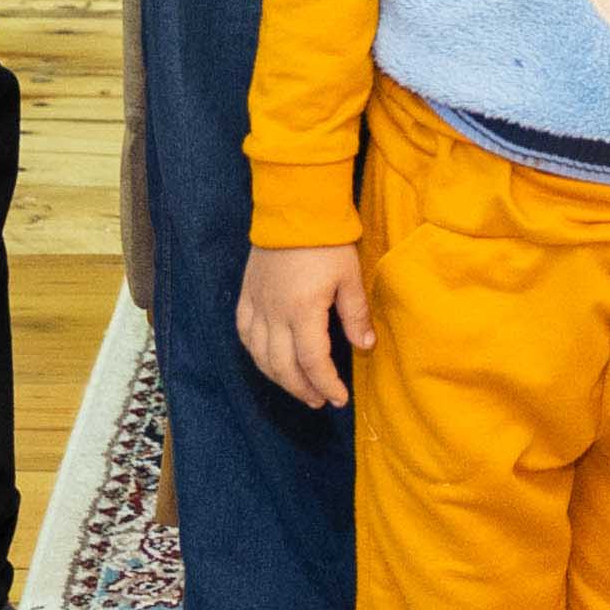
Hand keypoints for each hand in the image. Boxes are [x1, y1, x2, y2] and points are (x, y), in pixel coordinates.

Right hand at [237, 244, 369, 408]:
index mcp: (303, 311)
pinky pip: (244, 333)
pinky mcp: (246, 294)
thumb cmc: (326, 241)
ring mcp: (257, 305)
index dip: (326, 385)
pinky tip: (267, 360)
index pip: (313, 362)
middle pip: (283, 367)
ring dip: (278, 378)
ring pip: (260, 355)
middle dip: (303, 389)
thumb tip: (365, 347)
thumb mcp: (349, 276)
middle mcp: (275, 314)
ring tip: (297, 388)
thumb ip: (355, 315)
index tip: (339, 398)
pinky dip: (255, 353)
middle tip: (319, 400)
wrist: (293, 208)